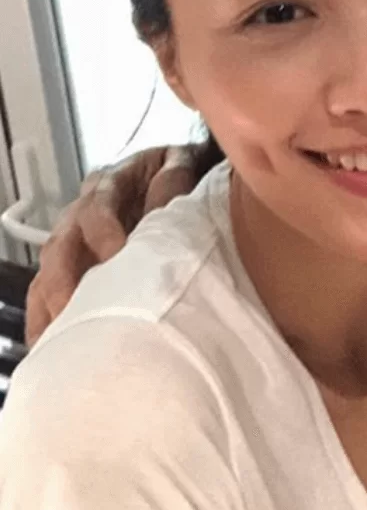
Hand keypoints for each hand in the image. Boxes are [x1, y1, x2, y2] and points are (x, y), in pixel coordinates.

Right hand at [25, 144, 201, 345]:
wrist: (171, 175)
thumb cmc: (174, 174)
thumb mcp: (179, 164)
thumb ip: (173, 178)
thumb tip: (163, 203)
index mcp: (109, 184)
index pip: (96, 207)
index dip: (102, 230)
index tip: (115, 255)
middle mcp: (81, 212)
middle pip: (60, 244)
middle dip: (65, 278)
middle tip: (77, 308)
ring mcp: (72, 240)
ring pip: (48, 271)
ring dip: (51, 304)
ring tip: (59, 337)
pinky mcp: (69, 267)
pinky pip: (44, 292)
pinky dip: (44, 318)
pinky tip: (47, 345)